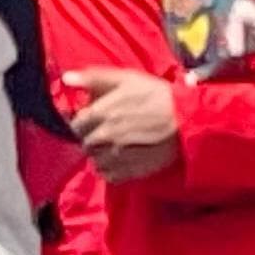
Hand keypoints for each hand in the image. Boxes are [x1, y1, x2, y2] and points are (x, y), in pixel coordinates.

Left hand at [64, 67, 183, 183]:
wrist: (188, 120)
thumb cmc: (158, 96)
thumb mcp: (127, 79)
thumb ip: (95, 78)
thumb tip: (66, 78)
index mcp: (101, 113)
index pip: (76, 125)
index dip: (84, 123)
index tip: (94, 121)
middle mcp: (104, 136)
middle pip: (85, 143)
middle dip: (92, 138)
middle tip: (107, 133)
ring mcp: (116, 156)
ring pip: (95, 160)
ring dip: (101, 155)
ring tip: (116, 146)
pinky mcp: (130, 171)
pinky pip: (108, 175)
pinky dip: (111, 169)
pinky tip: (122, 159)